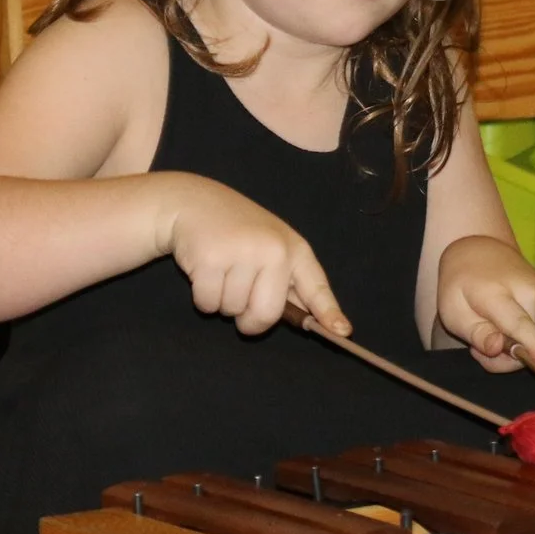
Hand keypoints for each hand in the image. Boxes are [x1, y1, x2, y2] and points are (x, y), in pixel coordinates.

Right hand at [158, 175, 348, 337]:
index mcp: (294, 249)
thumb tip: (315, 321)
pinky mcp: (210, 259)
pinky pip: (208, 303)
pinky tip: (203, 271)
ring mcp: (241, 253)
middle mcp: (273, 250)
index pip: (315, 287)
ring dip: (221, 302)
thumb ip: (289, 283)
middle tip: (239, 299)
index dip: (328, 312)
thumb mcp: (271, 247)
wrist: (193, 202)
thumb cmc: (236, 231)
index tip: (341, 331)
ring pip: (232, 310)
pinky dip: (203, 298)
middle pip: (266, 314)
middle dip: (249, 319)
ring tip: (220, 271)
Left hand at [437, 234, 534, 373]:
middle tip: (480, 346)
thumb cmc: (461, 285)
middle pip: (532, 343)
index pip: (521, 326)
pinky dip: (531, 341)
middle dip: (508, 357)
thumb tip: (499, 349)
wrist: (480, 251)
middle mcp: (530, 292)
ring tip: (494, 334)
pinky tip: (510, 331)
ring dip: (520, 349)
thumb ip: (476, 333)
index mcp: (498, 293)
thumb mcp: (453, 311)